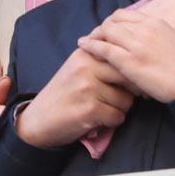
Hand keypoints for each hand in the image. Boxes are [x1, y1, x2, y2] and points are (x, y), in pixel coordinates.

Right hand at [16, 49, 133, 148]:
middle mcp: (86, 66)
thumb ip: (101, 60)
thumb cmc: (64, 94)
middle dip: (132, 91)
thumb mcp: (78, 68)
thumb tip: (136, 63)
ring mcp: (87, 87)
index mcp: (85, 53)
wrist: (37, 119)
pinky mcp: (89, 109)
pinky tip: (98, 120)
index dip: (131, 72)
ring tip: (103, 110)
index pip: (122, 56)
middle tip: (121, 99)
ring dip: (120, 109)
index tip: (129, 83)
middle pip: (128, 77)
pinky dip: (112, 122)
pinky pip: (118, 116)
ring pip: (127, 100)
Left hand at [79, 8, 174, 101]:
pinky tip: (84, 47)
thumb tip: (142, 45)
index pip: (124, 15)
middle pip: (112, 22)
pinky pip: (104, 49)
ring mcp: (136, 44)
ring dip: (93, 36)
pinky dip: (91, 46)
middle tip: (93, 37)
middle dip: (100, 28)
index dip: (111, 22)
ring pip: (106, 32)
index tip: (106, 30)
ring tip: (85, 41)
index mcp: (155, 22)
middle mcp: (144, 29)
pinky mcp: (129, 61)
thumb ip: (155, 38)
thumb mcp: (171, 42)